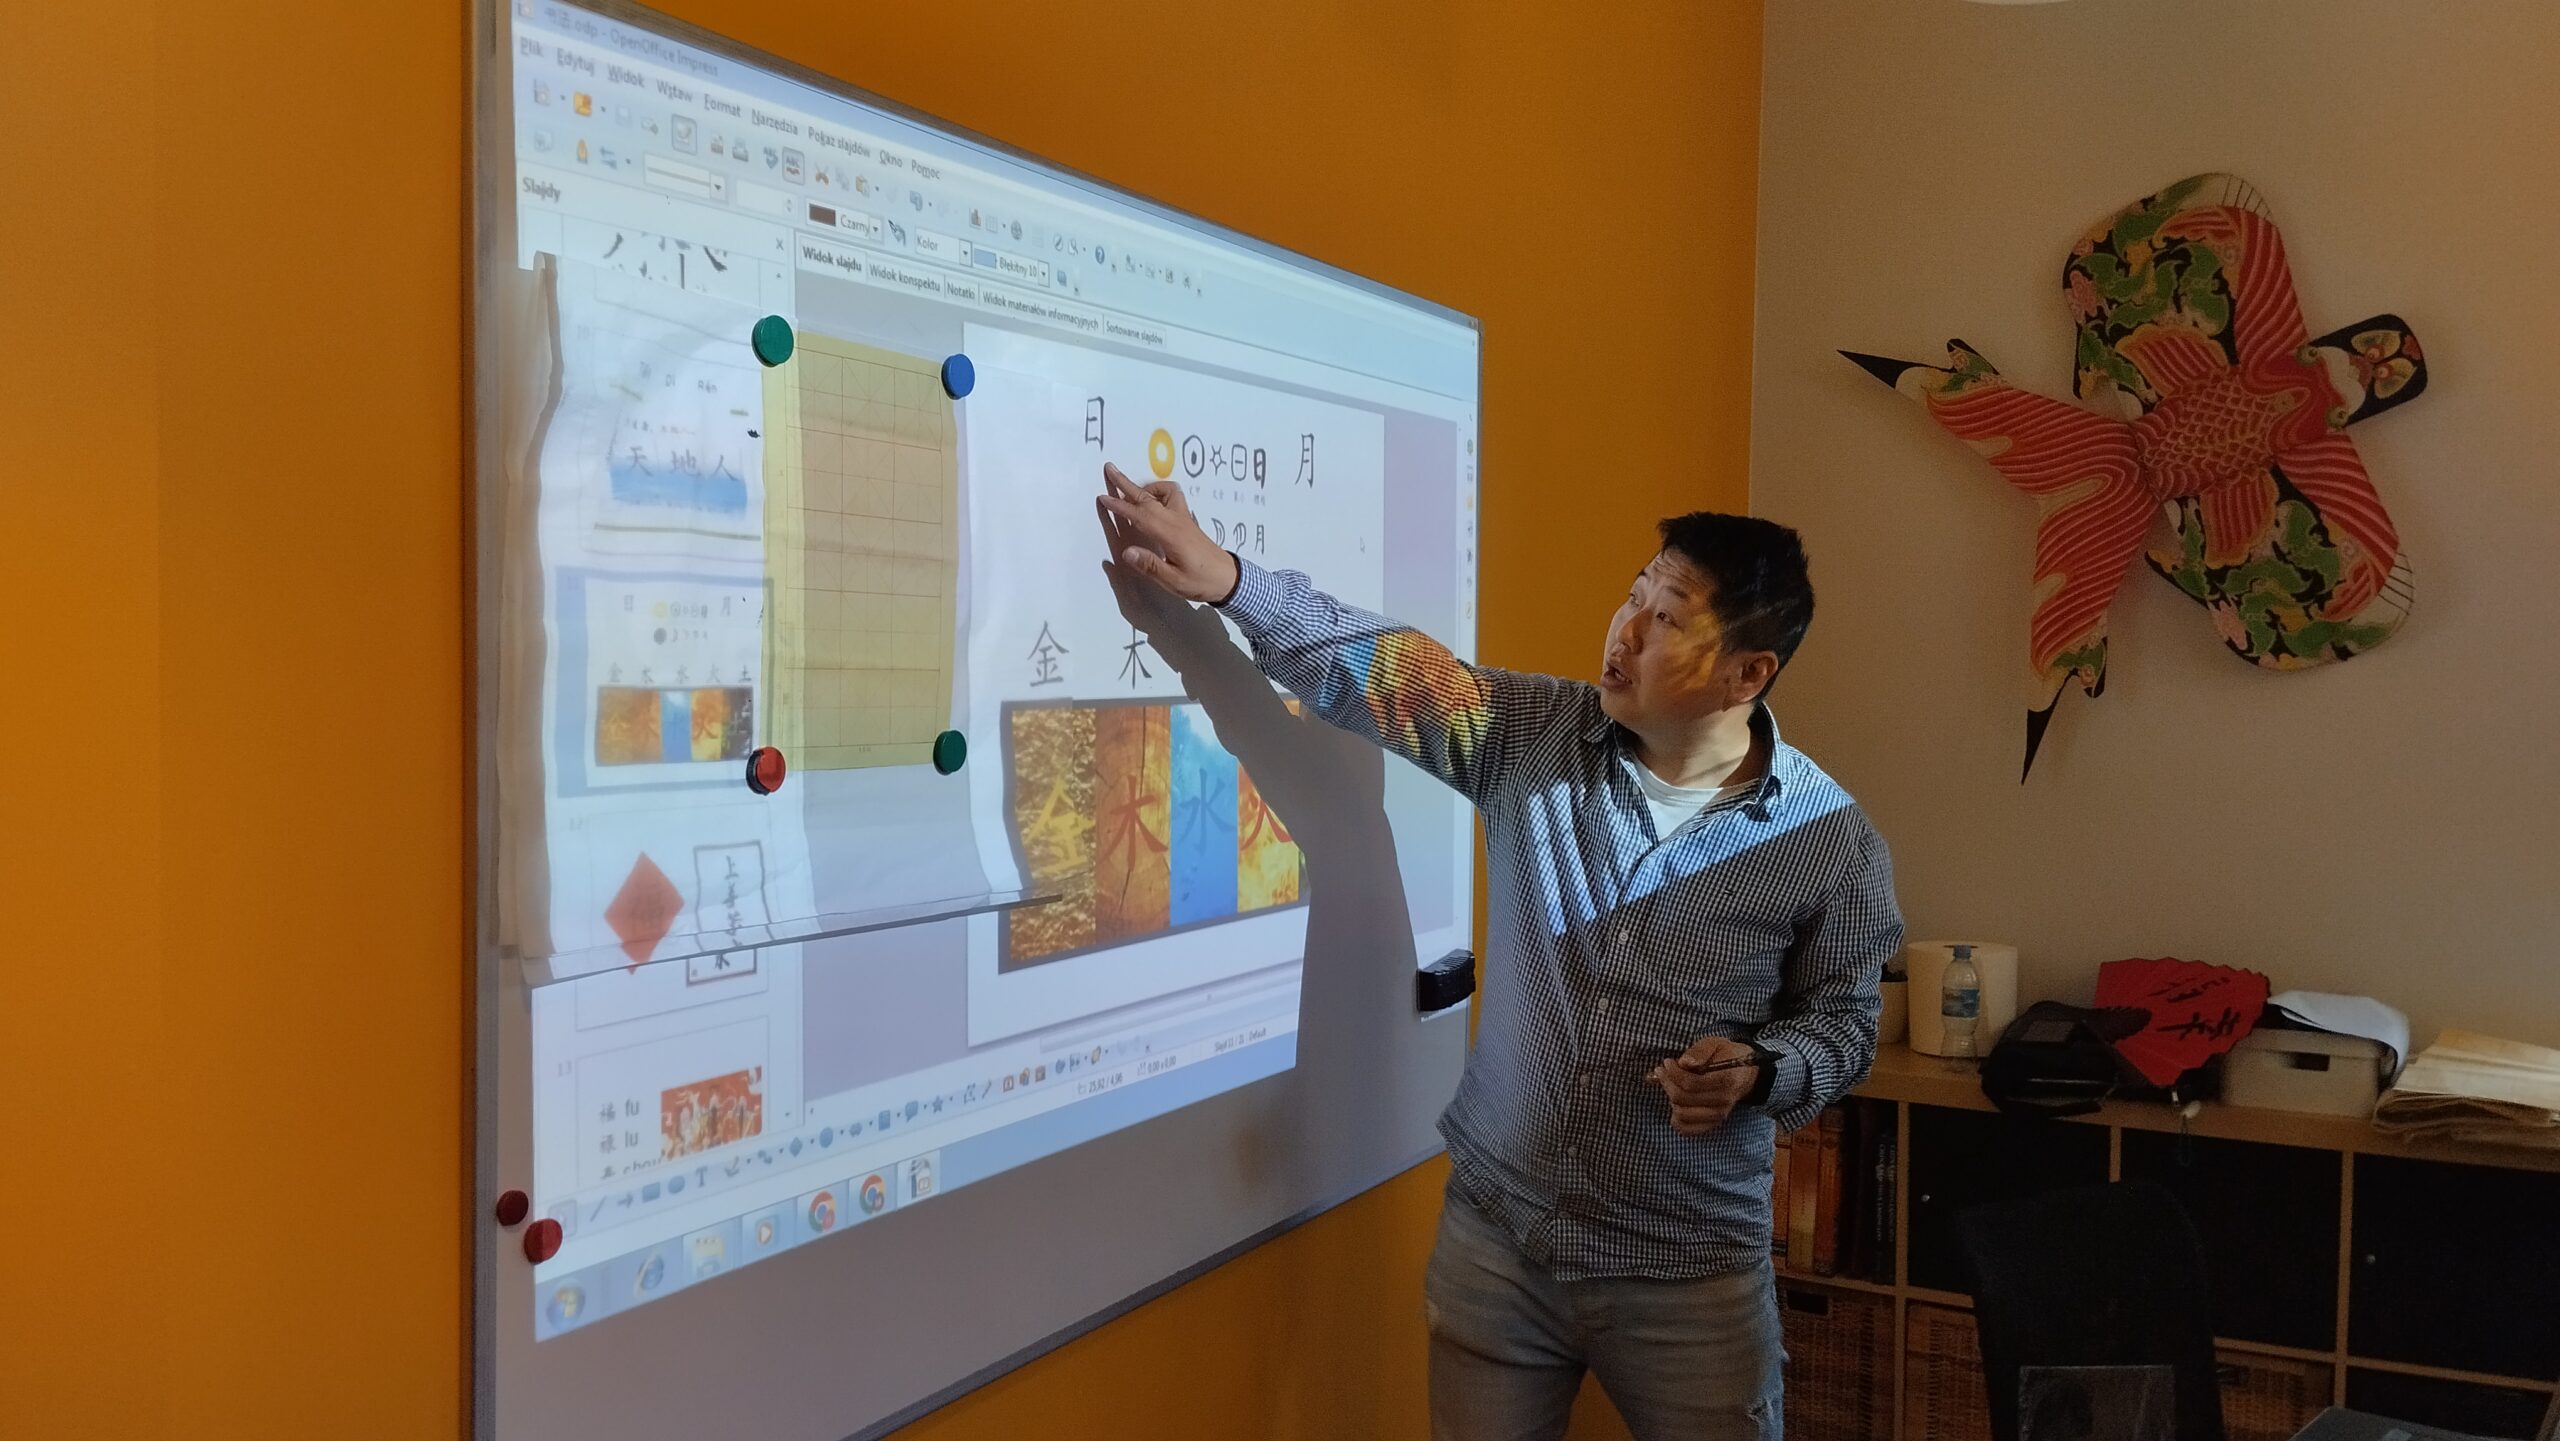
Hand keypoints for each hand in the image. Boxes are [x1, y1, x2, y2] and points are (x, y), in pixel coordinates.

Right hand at [1096, 462, 1239, 604]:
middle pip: (1147, 496)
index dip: (1120, 506)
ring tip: (1131, 491)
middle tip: (1110, 469)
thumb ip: (1150, 566)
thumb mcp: (1174, 581)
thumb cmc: (1201, 581)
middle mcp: (1176, 520)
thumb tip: (1127, 552)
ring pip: (1163, 491)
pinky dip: (1159, 492)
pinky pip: (1172, 497)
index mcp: (1170, 534)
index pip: (1140, 515)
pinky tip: (1152, 504)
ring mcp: (1183, 518)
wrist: (1229, 579)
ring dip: (1145, 487)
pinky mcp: (1187, 520)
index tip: (1103, 498)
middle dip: (1126, 483)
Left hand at [1650, 1037, 1761, 1136]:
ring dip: (1670, 1098)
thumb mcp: (1714, 1043)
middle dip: (1667, 1083)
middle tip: (1662, 1070)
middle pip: (1683, 1098)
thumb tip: (1684, 1063)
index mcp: (1726, 1080)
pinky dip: (1676, 1120)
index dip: (1673, 1073)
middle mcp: (1723, 1101)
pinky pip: (1689, 1130)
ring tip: (1669, 1084)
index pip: (1691, 1083)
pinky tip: (1674, 1104)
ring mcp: (1719, 1115)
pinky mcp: (1713, 1123)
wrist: (1746, 1073)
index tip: (1667, 1062)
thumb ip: (1699, 1051)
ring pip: (1683, 1114)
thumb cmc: (1726, 1055)